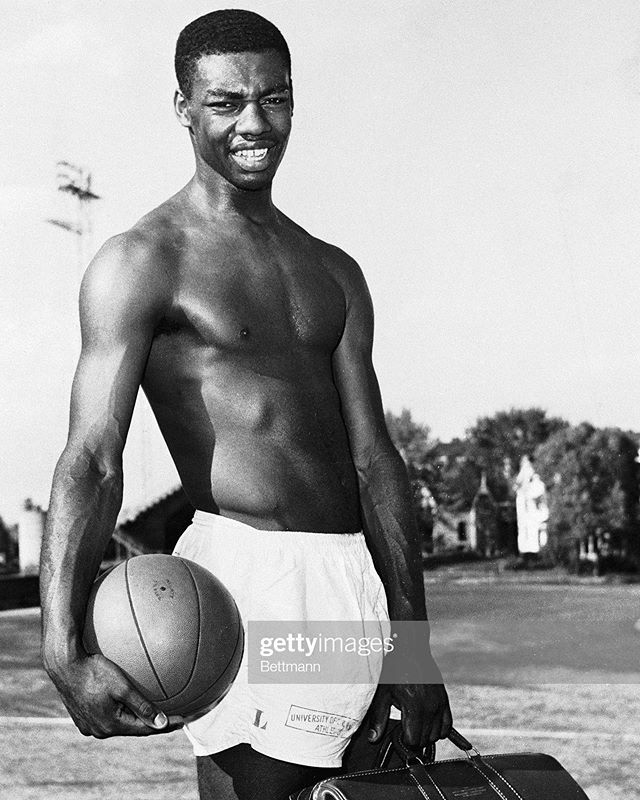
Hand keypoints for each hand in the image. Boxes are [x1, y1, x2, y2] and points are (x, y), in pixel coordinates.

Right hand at [45, 651, 184, 737]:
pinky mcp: (82, 716)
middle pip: (132, 728)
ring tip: (154, 712)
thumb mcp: (122, 687)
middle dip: (152, 724)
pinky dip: (122, 711)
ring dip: (136, 718)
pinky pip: (108, 715)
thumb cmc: (94, 671)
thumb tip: (161, 724)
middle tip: (172, 717)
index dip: (164, 726)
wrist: (64, 664)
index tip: (183, 720)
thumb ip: (142, 706)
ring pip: (120, 723)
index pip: (144, 730)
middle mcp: (99, 730)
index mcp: (110, 725)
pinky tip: (129, 703)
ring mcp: (89, 724)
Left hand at [367, 652, 451, 750]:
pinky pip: (447, 725)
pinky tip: (428, 721)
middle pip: (425, 740)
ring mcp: (439, 704)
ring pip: (436, 735)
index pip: (413, 741)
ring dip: (426, 734)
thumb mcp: (383, 693)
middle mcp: (430, 708)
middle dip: (414, 738)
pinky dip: (439, 728)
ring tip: (414, 722)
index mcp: (414, 708)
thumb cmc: (394, 670)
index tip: (398, 731)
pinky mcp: (444, 700)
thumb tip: (373, 739)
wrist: (410, 650)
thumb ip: (378, 718)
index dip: (404, 740)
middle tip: (405, 726)